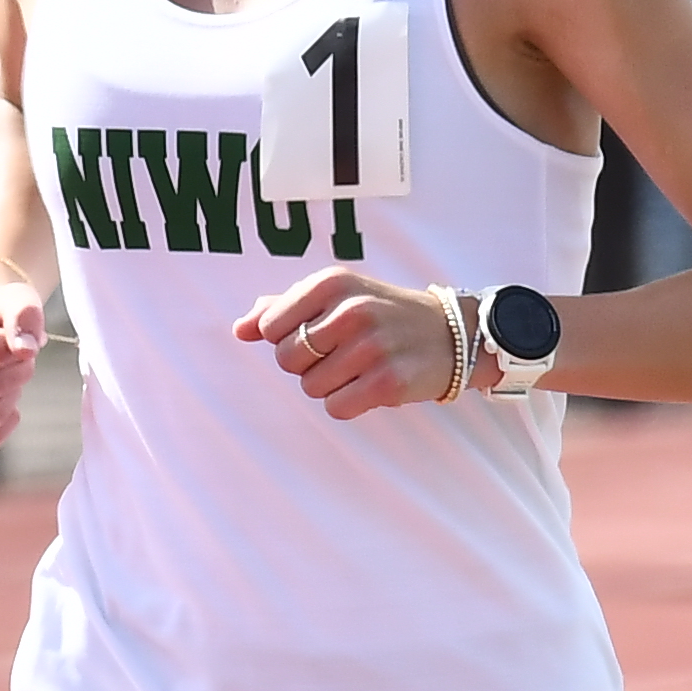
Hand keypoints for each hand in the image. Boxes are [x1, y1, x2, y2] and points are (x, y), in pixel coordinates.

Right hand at [0, 276, 44, 447]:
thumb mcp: (14, 300)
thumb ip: (23, 315)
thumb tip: (25, 349)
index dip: (20, 351)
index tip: (17, 342)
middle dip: (18, 375)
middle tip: (18, 362)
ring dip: (11, 399)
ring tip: (6, 380)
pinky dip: (4, 425)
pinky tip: (2, 404)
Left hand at [236, 265, 457, 421]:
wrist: (451, 333)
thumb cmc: (382, 312)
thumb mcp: (337, 294)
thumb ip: (284, 307)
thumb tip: (240, 329)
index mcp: (333, 283)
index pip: (271, 326)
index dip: (288, 338)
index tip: (319, 333)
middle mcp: (353, 310)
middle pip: (287, 360)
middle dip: (307, 364)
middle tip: (341, 353)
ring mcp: (372, 346)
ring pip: (310, 387)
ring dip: (330, 385)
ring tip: (360, 367)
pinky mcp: (389, 382)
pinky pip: (337, 407)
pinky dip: (348, 403)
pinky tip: (371, 385)